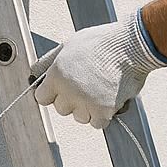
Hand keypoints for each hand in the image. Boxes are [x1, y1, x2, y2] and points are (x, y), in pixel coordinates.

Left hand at [32, 11, 166, 128]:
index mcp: (56, 75)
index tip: (61, 91)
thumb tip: (36, 71)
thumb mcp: (70, 44)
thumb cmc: (103, 42)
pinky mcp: (103, 111)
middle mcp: (68, 91)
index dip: (52, 94)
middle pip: (61, 109)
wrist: (130, 47)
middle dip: (72, 100)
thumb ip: (51, 61)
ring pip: (80, 117)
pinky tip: (108, 98)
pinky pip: (98, 123)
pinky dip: (104, 115)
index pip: (42, 98)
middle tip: (86, 86)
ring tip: (100, 90)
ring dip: (88, 108)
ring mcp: (85, 103)